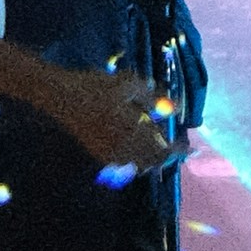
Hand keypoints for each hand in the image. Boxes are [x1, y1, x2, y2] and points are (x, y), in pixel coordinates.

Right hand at [31, 58, 173, 174]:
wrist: (59, 96)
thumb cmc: (94, 86)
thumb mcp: (127, 85)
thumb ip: (153, 98)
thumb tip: (175, 108)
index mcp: (132, 130)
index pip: (163, 149)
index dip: (179, 151)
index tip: (190, 149)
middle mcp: (123, 147)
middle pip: (153, 161)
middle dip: (166, 155)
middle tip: (175, 146)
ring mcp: (109, 153)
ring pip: (139, 165)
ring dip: (151, 159)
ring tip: (157, 146)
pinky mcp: (98, 154)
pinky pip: (124, 165)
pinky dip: (135, 160)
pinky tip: (134, 147)